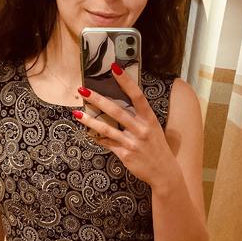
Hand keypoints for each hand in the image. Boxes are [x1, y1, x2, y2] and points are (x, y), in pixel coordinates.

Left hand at [72, 62, 178, 185]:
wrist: (163, 173)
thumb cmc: (157, 148)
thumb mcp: (153, 129)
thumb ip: (139, 118)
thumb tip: (120, 105)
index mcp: (150, 119)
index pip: (137, 96)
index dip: (126, 81)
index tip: (114, 68)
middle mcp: (141, 129)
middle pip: (116, 111)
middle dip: (98, 99)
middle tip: (83, 90)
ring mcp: (132, 143)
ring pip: (107, 129)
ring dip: (90, 121)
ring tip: (77, 113)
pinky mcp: (125, 155)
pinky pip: (108, 144)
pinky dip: (98, 138)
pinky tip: (88, 132)